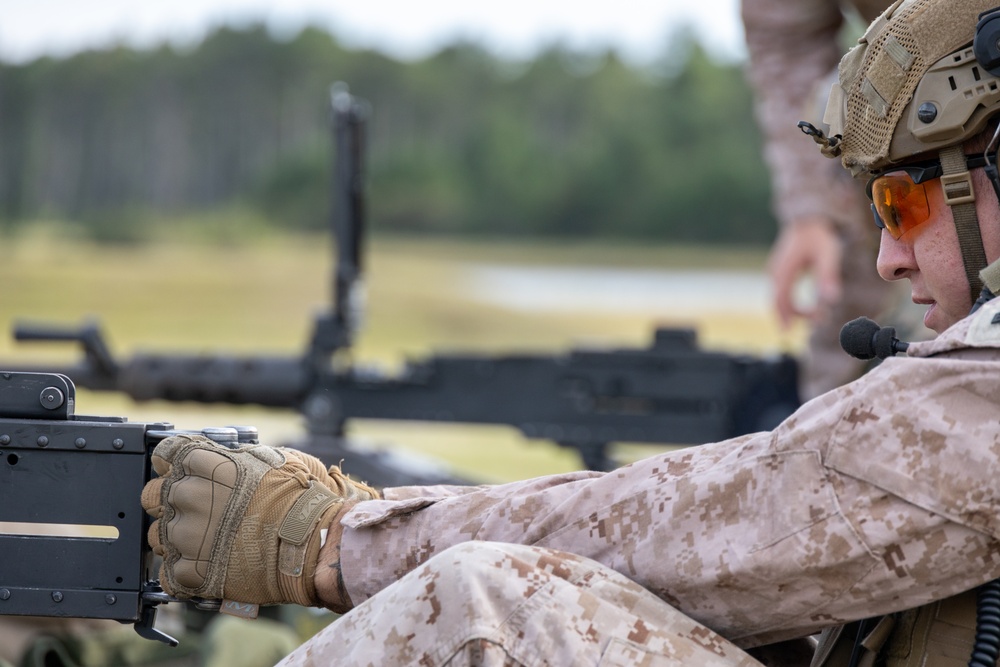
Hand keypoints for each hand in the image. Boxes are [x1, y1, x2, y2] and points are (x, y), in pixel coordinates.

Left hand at [140, 435, 378, 612]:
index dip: (174, 463)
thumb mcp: (275, 458)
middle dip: (172, 502)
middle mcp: (190, 496)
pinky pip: (169, 572)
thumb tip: (230, 456)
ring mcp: (187, 536)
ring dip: (177, 538)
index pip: (166, 454)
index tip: (183, 472)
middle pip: (152, 495)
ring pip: (157, 536)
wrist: (313, 543)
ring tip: (208, 543)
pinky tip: (208, 565)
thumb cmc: (301, 499)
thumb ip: (239, 457)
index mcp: (207, 465)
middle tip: (199, 511)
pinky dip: (185, 572)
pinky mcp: (191, 572)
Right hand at [767, 216, 842, 327]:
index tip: (801, 327)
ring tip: (802, 320)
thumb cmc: (819, 236)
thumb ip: (828, 277)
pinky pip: (778, 290)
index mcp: (784, 271)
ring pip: (776, 296)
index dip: (789, 317)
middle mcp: (775, 271)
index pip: (783, 300)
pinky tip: (797, 307)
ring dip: (787, 310)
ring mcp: (775, 269)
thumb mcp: (828, 255)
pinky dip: (786, 301)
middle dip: (786, 317)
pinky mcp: (779, 268)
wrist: (808, 217)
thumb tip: (831, 300)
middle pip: (775, 301)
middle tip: (792, 332)